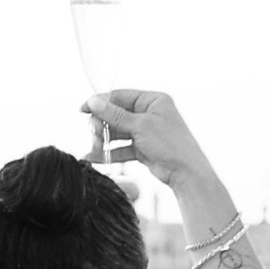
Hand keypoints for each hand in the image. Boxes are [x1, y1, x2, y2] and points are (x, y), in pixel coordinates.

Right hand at [84, 89, 213, 196]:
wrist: (185, 172)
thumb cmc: (170, 144)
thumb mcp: (140, 125)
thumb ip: (114, 115)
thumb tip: (94, 102)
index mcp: (153, 100)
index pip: (120, 96)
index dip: (100, 102)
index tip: (83, 109)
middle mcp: (149, 113)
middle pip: (116, 114)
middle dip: (102, 124)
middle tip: (92, 133)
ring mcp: (145, 131)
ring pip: (117, 132)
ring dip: (104, 140)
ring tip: (94, 148)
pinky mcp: (143, 148)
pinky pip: (121, 148)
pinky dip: (109, 152)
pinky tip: (96, 157)